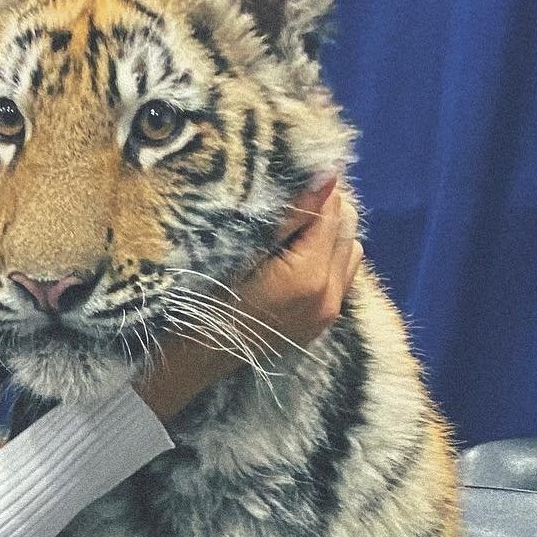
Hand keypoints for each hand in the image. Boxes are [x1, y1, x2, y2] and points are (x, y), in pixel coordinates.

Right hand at [136, 178, 362, 419]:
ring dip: (327, 230)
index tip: (284, 177)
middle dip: (322, 205)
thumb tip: (325, 173)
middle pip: (346, 223)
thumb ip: (285, 216)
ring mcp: (326, 313)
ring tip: (288, 228)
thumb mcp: (234, 252)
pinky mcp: (320, 322)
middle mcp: (327, 296)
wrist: (187, 363)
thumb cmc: (197, 303)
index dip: (309, 185)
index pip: (330, 206)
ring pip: (349, 246)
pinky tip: (294, 255)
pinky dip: (327, 255)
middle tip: (284, 199)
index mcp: (307, 276)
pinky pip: (342, 273)